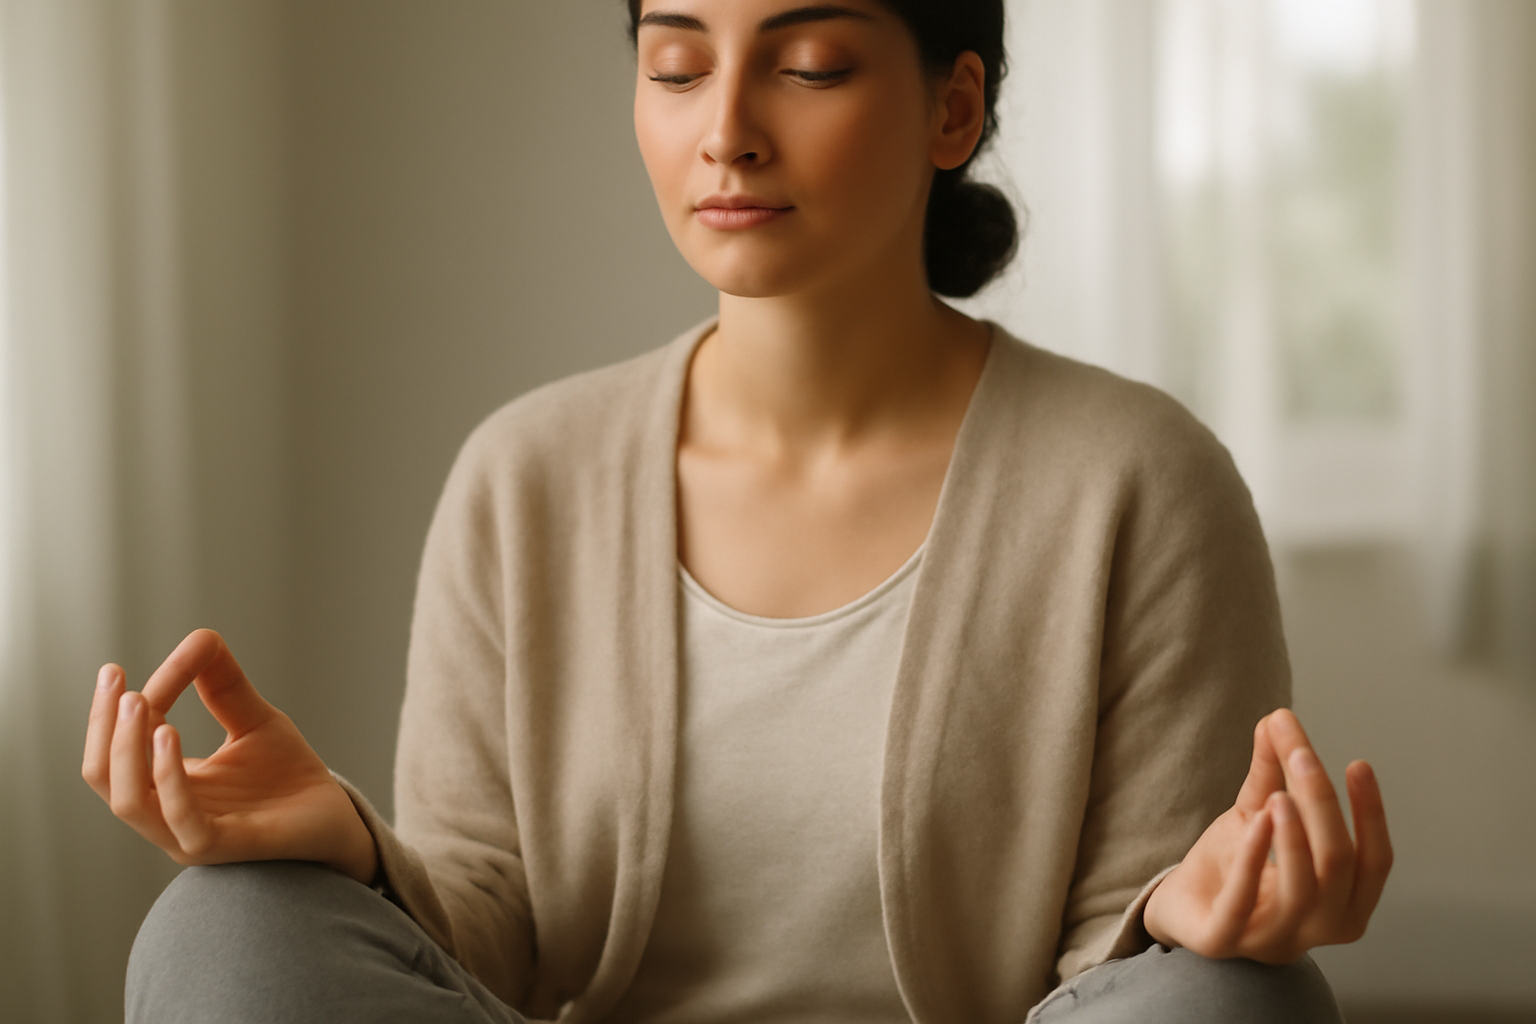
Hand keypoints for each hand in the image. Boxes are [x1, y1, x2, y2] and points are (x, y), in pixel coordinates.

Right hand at [81, 629, 378, 883]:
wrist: (336, 816)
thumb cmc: (289, 775)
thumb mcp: (252, 720)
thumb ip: (224, 685)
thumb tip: (199, 639)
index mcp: (164, 789)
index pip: (114, 752)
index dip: (116, 710)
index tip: (118, 670)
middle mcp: (166, 816)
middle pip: (105, 778)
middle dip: (103, 727)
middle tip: (116, 678)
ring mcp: (190, 836)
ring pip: (130, 801)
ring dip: (127, 749)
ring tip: (138, 701)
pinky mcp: (224, 846)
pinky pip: (182, 818)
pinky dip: (168, 777)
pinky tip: (168, 734)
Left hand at [1141, 708, 1391, 963]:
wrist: (1177, 909)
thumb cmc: (1230, 868)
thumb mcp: (1257, 816)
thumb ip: (1271, 775)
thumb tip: (1278, 718)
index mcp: (1341, 905)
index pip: (1374, 861)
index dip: (1371, 814)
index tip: (1358, 764)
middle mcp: (1315, 930)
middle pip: (1337, 866)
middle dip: (1323, 806)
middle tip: (1301, 755)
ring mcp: (1270, 941)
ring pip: (1302, 891)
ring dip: (1295, 837)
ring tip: (1280, 792)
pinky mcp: (1221, 944)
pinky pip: (1242, 904)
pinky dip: (1254, 860)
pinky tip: (1256, 820)